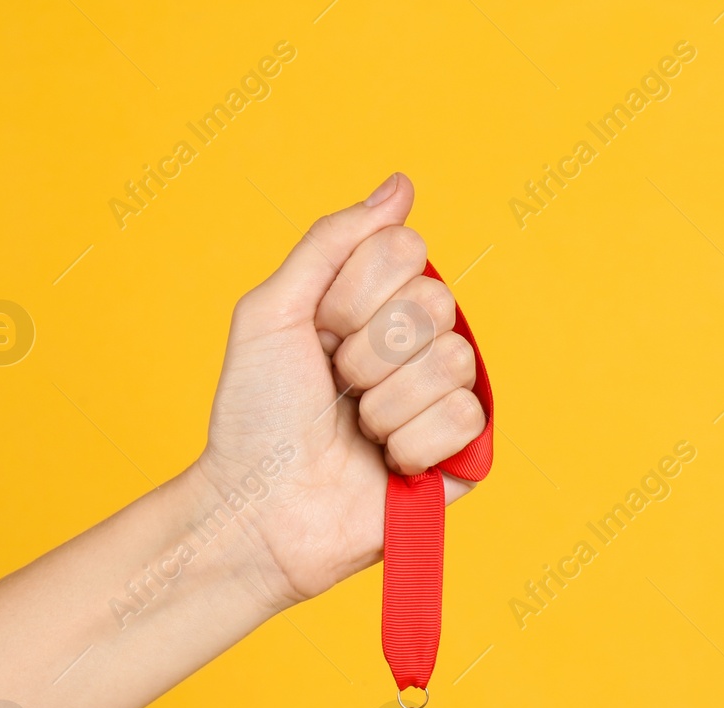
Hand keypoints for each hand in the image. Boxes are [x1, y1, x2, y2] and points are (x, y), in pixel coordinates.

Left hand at [193, 173, 486, 607]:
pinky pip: (466, 417)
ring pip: (452, 361)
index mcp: (377, 302)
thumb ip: (331, 241)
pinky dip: (411, 446)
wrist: (260, 506)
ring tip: (358, 430)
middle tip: (337, 387)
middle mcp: (418, 341)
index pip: (407, 251)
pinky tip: (387, 464)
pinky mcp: (464, 452)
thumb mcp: (272, 311)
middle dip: (368, 353)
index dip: (354, 294)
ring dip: (386, 405)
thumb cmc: (256, 415)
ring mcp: (444, 395)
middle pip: (434, 303)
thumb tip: (400, 186)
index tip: (319, 333)